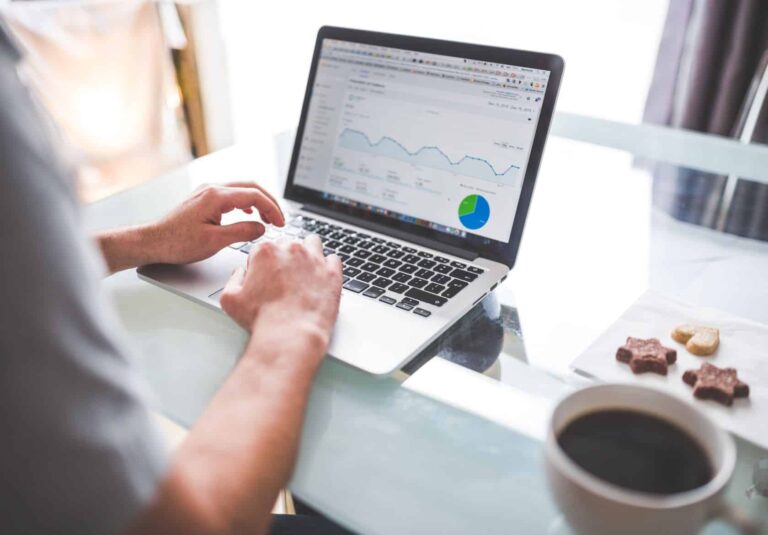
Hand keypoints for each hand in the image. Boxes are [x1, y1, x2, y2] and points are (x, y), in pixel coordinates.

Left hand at [143, 181, 284, 264]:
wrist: (153, 241)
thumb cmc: (177, 242)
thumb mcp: (215, 242)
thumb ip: (242, 232)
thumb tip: (261, 227)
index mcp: (216, 196)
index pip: (254, 195)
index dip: (272, 208)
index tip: (281, 223)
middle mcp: (212, 189)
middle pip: (251, 187)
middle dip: (269, 202)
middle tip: (280, 219)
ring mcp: (207, 192)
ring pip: (242, 189)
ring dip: (258, 202)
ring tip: (268, 218)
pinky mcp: (204, 199)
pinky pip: (231, 195)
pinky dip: (246, 203)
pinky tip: (249, 213)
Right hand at [220, 235, 341, 347]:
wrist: (290, 335)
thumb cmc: (262, 319)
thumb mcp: (230, 299)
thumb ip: (234, 278)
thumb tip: (241, 272)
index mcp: (266, 251)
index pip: (263, 249)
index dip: (262, 265)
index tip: (264, 278)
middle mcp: (291, 250)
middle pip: (288, 245)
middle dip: (284, 258)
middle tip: (283, 279)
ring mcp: (315, 259)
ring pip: (312, 244)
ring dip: (307, 253)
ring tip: (304, 272)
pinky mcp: (333, 273)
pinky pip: (333, 259)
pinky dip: (328, 266)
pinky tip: (321, 278)